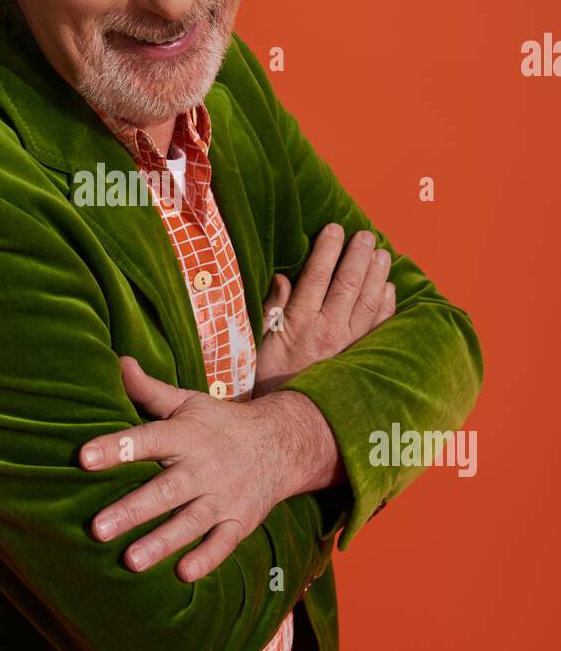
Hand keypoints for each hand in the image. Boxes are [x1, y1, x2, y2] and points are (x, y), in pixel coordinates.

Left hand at [79, 358, 335, 581]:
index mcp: (185, 436)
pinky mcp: (240, 522)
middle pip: (165, 491)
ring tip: (131, 561)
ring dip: (162, 542)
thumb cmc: (219, 423)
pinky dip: (207, 559)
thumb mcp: (187, 402)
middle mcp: (203, 468)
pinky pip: (224, 544)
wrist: (282, 443)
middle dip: (132, 510)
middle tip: (97, 528)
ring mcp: (223, 497)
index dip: (116, 448)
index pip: (147, 440)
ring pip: (190, 522)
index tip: (83, 458)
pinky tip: (183, 574)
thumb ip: (149, 391)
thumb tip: (118, 362)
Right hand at [254, 223, 395, 397]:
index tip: (334, 229)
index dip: (327, 250)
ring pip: (369, 302)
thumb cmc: (268, 381)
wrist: (290, 422)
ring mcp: (349, 345)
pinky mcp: (360, 358)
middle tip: (366, 235)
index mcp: (300, 323)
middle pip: (348, 284)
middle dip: (358, 255)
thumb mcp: (261, 345)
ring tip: (382, 252)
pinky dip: (387, 305)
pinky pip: (379, 327)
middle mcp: (328, 331)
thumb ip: (272, 310)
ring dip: (377, 274)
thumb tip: (283, 277)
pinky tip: (389, 288)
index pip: (317, 277)